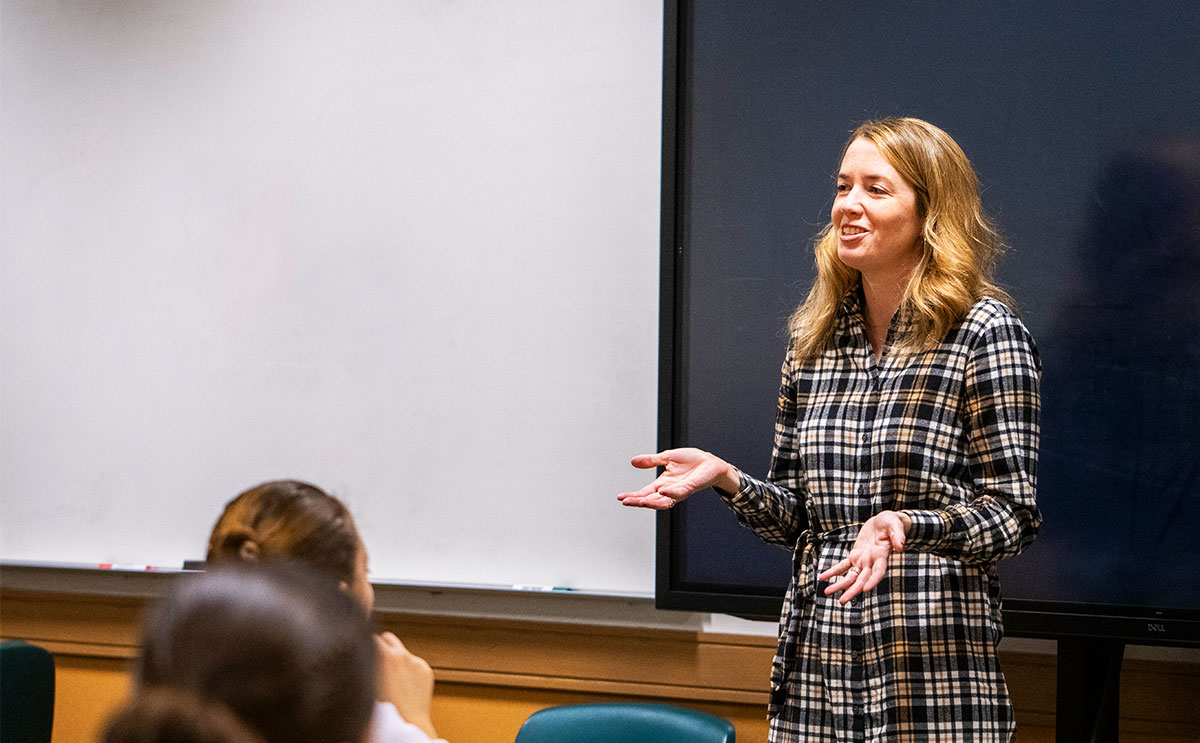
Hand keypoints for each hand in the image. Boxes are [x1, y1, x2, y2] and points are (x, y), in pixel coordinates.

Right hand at [375, 631, 437, 738]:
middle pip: (387, 637)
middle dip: (382, 647)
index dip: (366, 646)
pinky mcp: (426, 669)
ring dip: (396, 657)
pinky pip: (414, 662)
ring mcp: (415, 661)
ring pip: (401, 649)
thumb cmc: (384, 709)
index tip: (365, 653)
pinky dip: (409, 669)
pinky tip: (404, 685)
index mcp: (383, 655)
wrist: (408, 724)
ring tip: (390, 676)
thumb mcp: (367, 684)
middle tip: (376, 662)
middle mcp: (400, 654)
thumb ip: (365, 665)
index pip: (371, 637)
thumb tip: (362, 656)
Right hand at [617, 448, 737, 509]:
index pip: (645, 493)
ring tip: (640, 501)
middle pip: (651, 500)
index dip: (633, 496)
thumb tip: (632, 462)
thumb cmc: (692, 461)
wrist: (711, 463)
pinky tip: (662, 491)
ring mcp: (680, 491)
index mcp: (663, 484)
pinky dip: (670, 493)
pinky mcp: (690, 487)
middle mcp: (669, 490)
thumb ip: (651, 461)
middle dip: (638, 502)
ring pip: (663, 501)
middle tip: (625, 502)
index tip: (620, 497)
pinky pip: (679, 493)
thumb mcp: (667, 457)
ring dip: (651, 502)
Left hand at [819, 511, 910, 604]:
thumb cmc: (891, 523)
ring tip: (827, 592)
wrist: (884, 521)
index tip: (865, 590)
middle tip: (842, 601)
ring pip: (851, 576)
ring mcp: (863, 560)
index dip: (872, 581)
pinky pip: (843, 565)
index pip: (878, 572)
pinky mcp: (855, 555)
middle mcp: (872, 562)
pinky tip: (823, 577)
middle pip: (861, 580)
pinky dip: (833, 571)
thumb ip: (898, 536)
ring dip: (839, 584)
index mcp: (882, 556)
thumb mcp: (895, 525)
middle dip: (852, 590)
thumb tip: (901, 547)